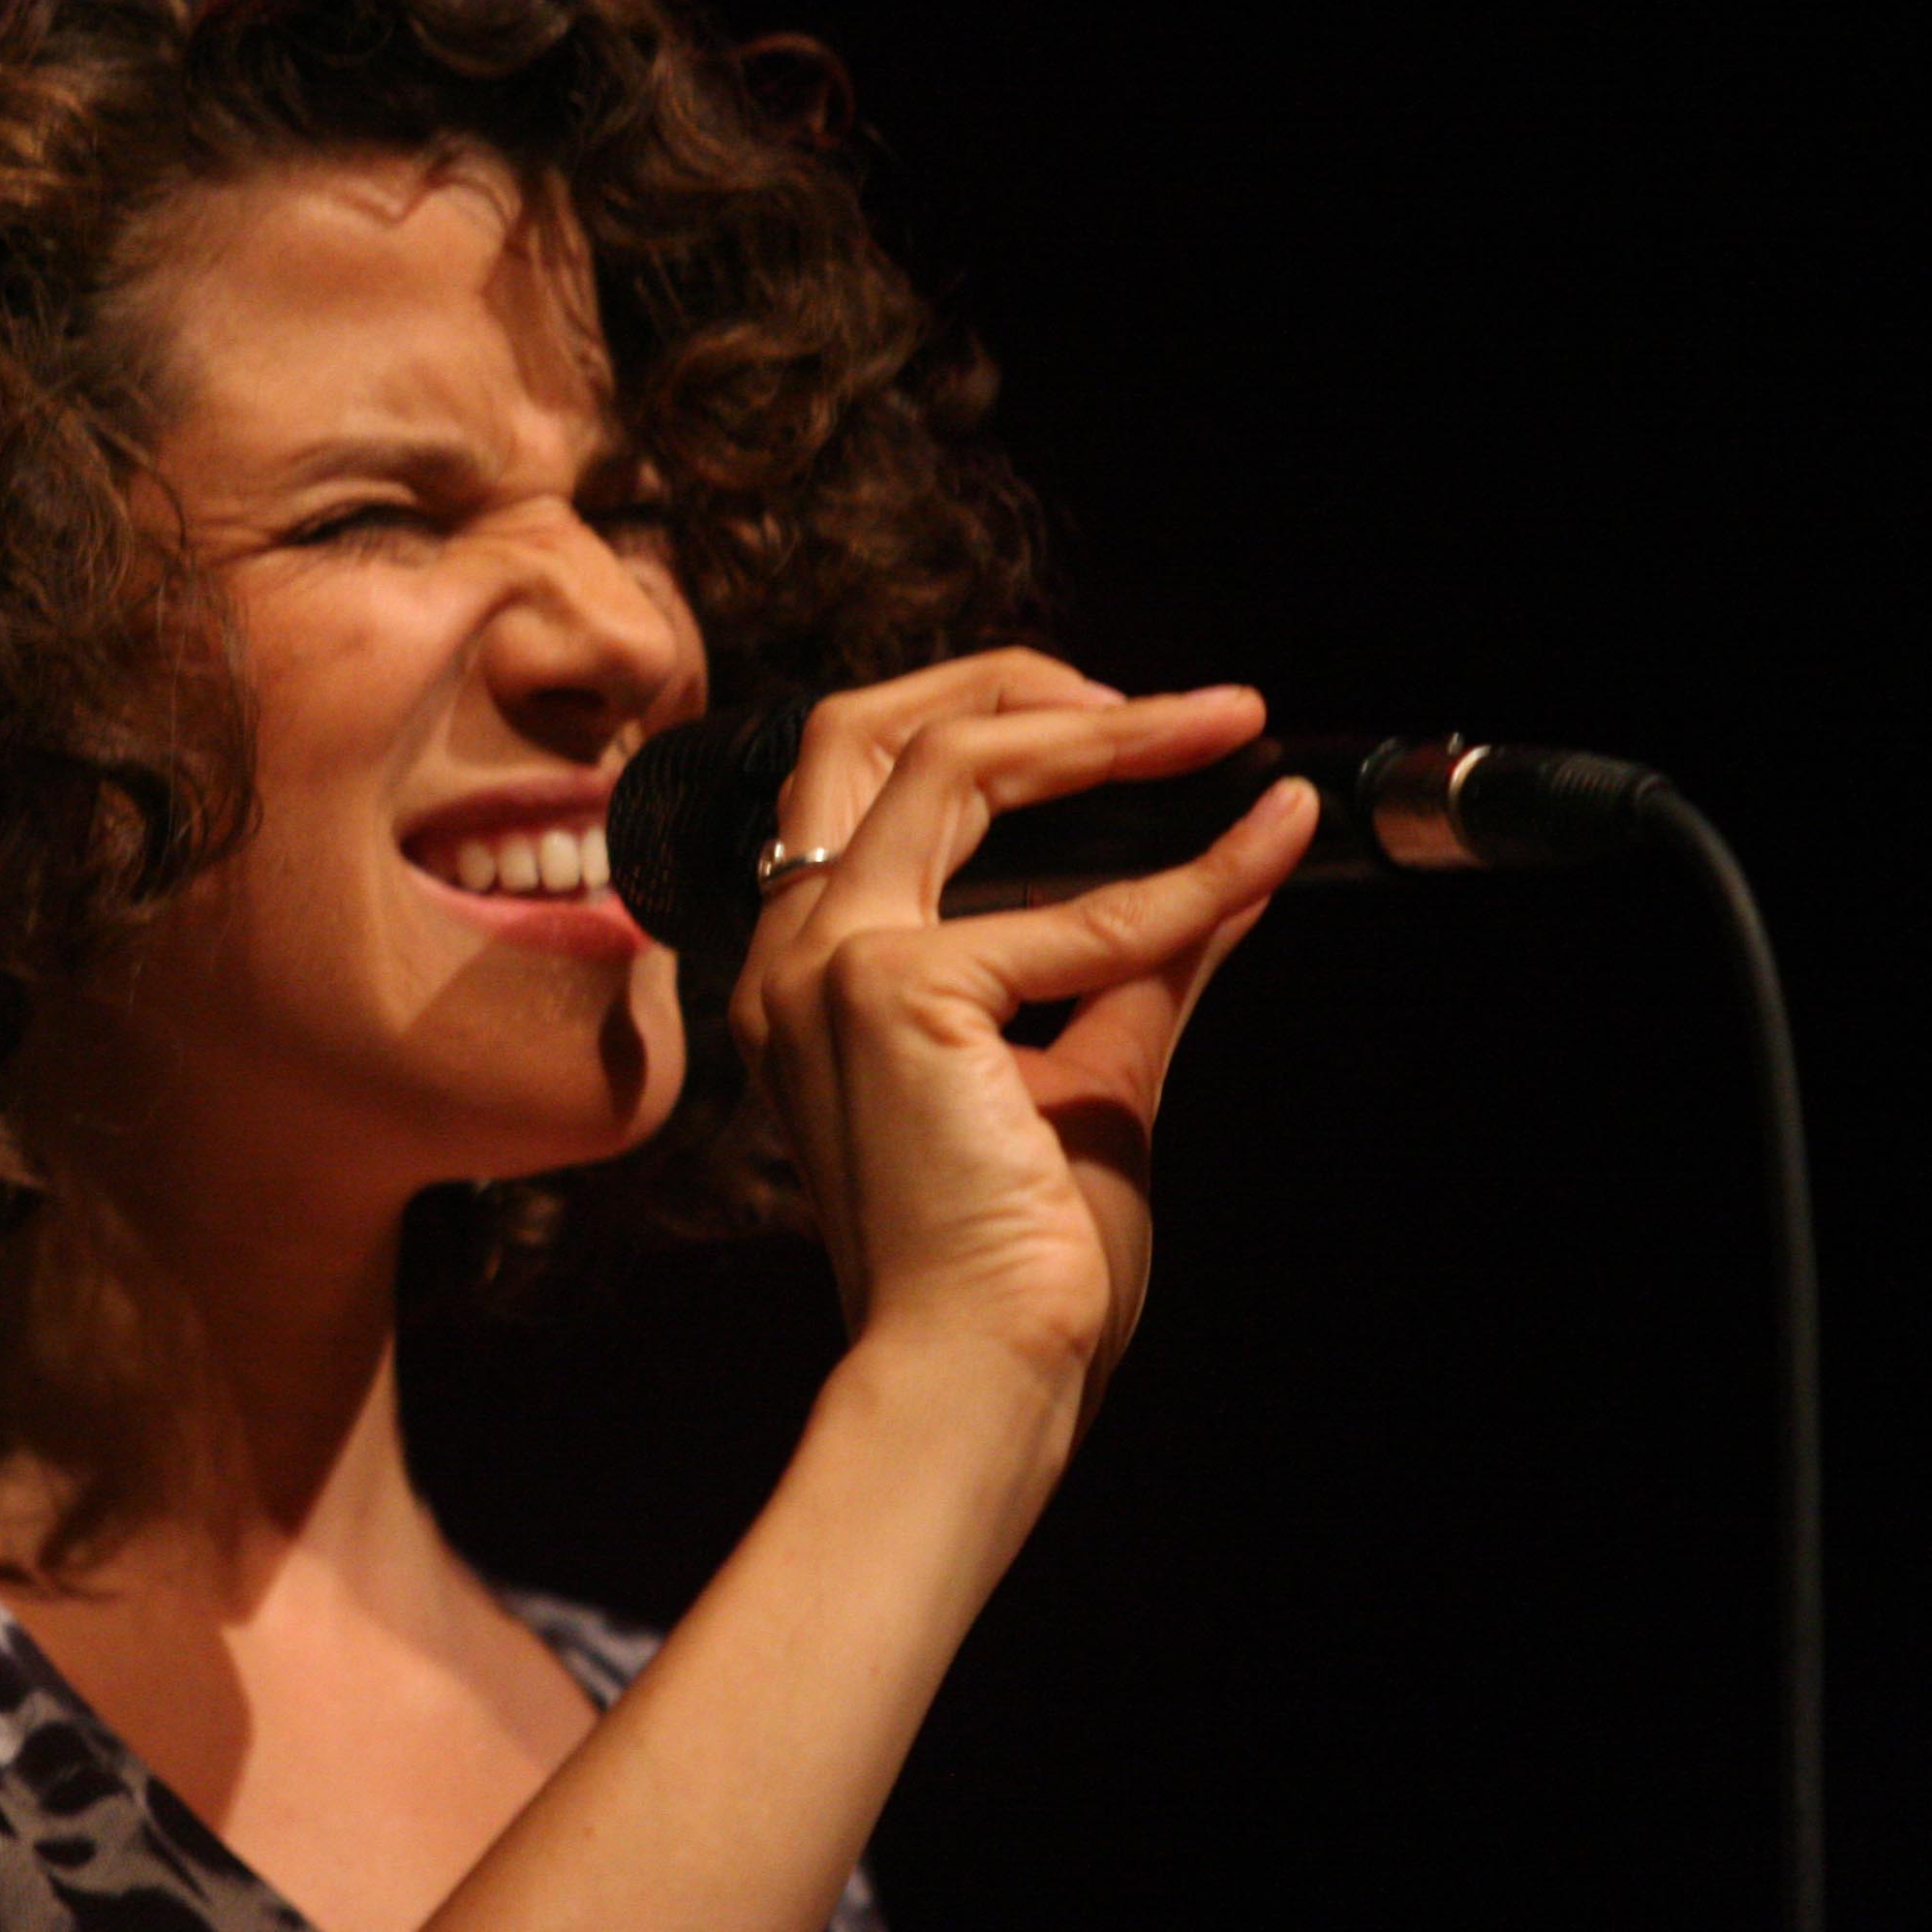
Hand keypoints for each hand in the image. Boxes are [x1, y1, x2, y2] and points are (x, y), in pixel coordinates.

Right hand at [725, 649, 1316, 1401]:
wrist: (983, 1374)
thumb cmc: (1016, 1264)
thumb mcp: (1093, 1076)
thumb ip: (1137, 961)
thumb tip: (1227, 861)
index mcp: (811, 972)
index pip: (869, 783)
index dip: (1006, 730)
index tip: (1144, 737)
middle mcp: (793, 952)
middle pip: (871, 729)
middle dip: (1028, 684)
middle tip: (1183, 706)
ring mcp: (826, 962)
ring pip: (949, 759)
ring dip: (1107, 732)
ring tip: (1223, 729)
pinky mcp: (890, 990)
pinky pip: (1074, 909)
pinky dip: (1190, 880)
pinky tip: (1263, 857)